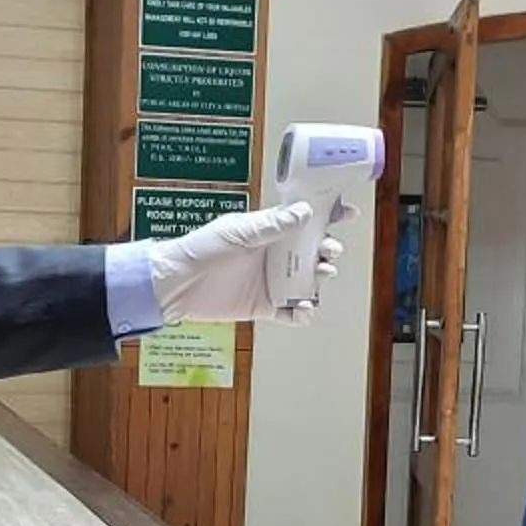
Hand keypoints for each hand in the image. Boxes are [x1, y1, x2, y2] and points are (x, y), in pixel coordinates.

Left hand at [145, 199, 350, 326]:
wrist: (177, 283)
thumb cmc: (202, 249)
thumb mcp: (238, 231)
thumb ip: (272, 224)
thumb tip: (304, 212)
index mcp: (270, 231)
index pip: (305, 220)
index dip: (328, 215)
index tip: (347, 212)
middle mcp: (275, 255)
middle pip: (314, 251)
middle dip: (328, 249)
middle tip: (328, 250)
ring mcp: (272, 281)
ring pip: (309, 281)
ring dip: (320, 277)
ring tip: (320, 274)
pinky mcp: (266, 306)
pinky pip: (292, 312)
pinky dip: (303, 313)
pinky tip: (302, 309)